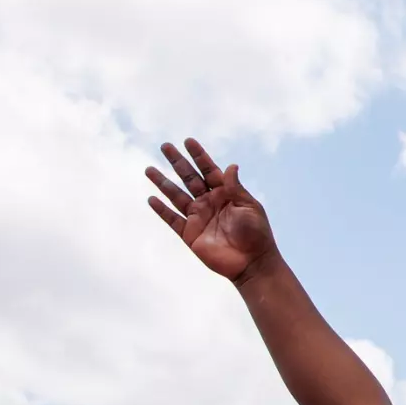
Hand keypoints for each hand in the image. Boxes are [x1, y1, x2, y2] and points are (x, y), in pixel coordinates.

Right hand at [146, 139, 280, 281]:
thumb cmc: (256, 234)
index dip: (199, 156)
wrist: (252, 263)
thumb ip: (236, 187)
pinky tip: (151, 199)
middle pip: (189, 178)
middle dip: (177, 162)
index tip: (188, 141)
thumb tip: (231, 165)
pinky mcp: (190, 234)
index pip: (209, 170)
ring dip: (163, 182)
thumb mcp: (249, 207)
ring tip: (149, 169)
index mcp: (225, 194)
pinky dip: (162, 210)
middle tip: (165, 146)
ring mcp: (198, 218)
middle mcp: (209, 203)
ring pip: (176, 196)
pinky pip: (172, 219)